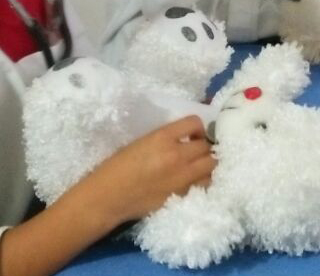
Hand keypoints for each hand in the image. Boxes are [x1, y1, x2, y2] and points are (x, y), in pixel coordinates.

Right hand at [93, 116, 215, 222]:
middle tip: (196, 150)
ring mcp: (182, 177)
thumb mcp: (142, 141)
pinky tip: (194, 181)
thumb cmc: (117, 166)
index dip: (197, 127)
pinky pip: (204, 184)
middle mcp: (177, 155)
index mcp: (162, 137)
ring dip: (207, 163)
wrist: (108, 196)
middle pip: (207, 146)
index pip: (194, 122)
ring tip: (198, 165)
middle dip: (203, 146)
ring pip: (211, 165)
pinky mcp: (182, 195)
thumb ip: (166, 138)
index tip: (192, 133)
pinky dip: (203, 180)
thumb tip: (185, 137)